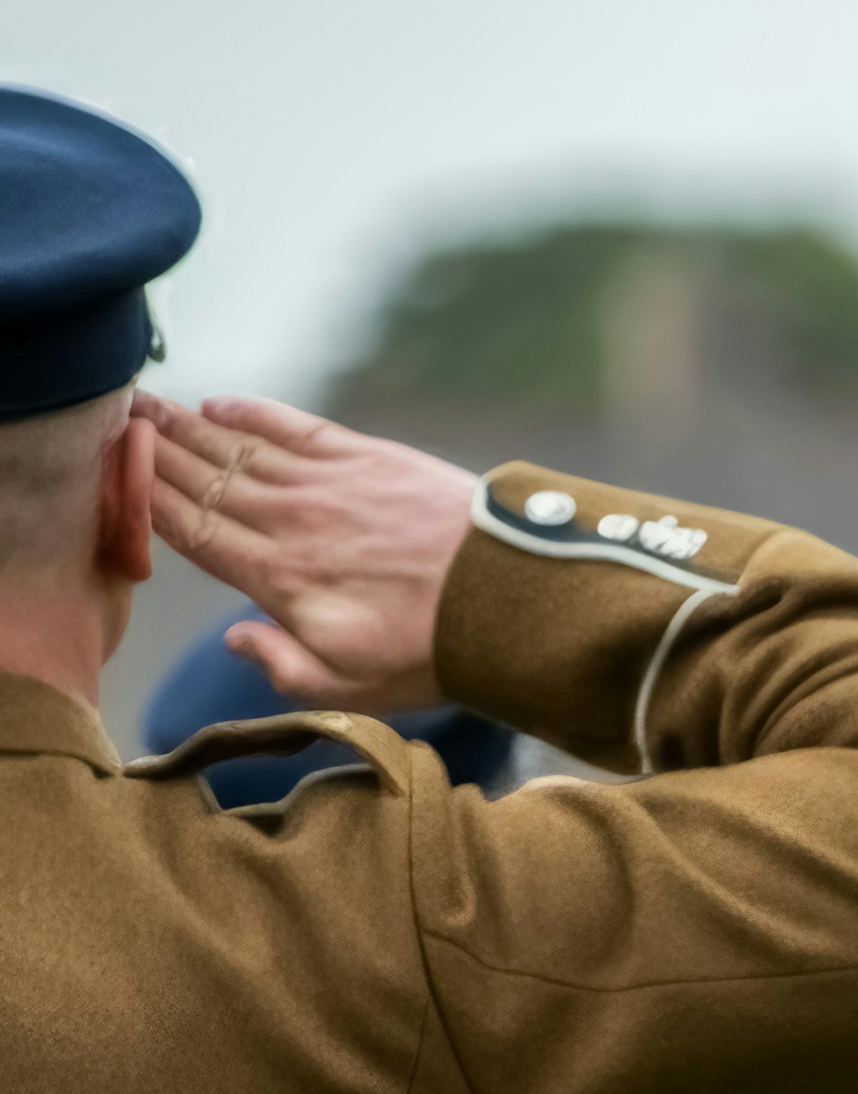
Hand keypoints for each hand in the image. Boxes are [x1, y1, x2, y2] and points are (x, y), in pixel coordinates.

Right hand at [137, 393, 475, 711]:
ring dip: (188, 425)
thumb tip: (235, 638)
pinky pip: (297, 427)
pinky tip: (224, 405)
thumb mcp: (348, 688)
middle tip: (115, 423)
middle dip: (153, 450)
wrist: (510, 601)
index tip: (111, 475)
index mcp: (275, 577)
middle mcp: (289, 521)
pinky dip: (255, 413)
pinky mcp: (368, 457)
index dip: (144, 499)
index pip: (189, 530)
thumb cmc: (432, 652)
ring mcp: (327, 483)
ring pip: (239, 447)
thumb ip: (280, 667)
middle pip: (202, 479)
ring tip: (147, 406)